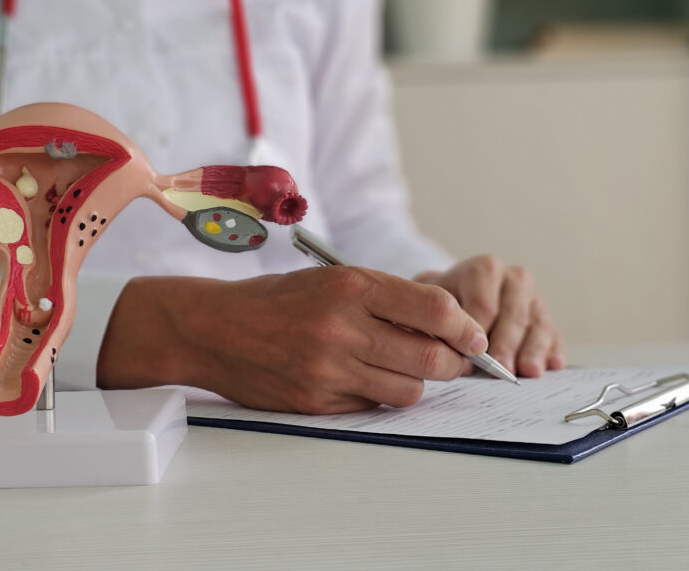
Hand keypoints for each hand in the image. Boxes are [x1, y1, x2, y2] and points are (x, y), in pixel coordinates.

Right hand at [99, 267, 489, 413]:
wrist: (214, 328)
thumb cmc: (277, 300)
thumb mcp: (331, 280)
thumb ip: (385, 299)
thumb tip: (446, 328)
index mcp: (350, 286)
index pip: (434, 309)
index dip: (465, 326)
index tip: (474, 335)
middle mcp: (342, 327)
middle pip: (431, 358)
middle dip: (453, 362)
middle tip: (455, 360)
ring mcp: (328, 370)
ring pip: (407, 390)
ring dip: (415, 382)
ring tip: (401, 369)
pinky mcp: (316, 402)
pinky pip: (371, 408)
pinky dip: (377, 397)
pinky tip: (362, 380)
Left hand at [415, 256, 565, 377]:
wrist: (456, 297)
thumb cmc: (442, 304)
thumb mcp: (430, 303)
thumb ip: (435, 320)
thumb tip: (449, 351)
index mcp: (484, 269)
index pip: (484, 302)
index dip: (477, 331)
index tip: (470, 355)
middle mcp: (513, 279)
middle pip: (514, 314)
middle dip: (506, 344)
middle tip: (501, 369)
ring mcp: (534, 298)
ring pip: (538, 324)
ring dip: (533, 350)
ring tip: (529, 371)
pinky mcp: (546, 318)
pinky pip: (555, 335)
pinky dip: (554, 351)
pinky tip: (553, 366)